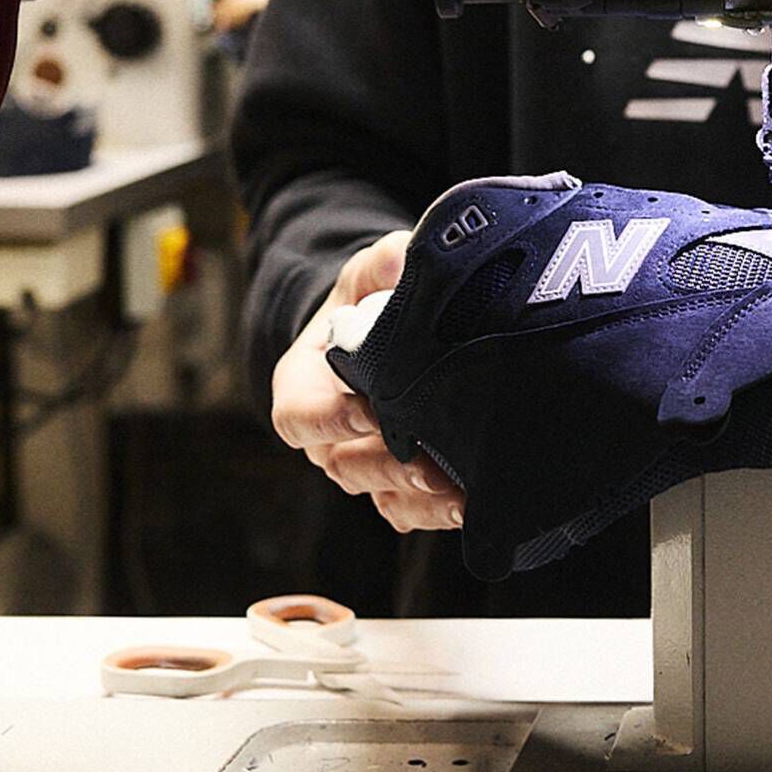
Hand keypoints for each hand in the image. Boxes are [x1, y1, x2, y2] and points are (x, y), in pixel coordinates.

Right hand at [269, 231, 465, 533]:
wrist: (392, 333)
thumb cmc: (372, 301)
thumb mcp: (369, 274)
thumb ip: (381, 264)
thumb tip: (400, 261)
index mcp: (305, 386)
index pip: (299, 416)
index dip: (327, 420)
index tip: (367, 409)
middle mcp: (329, 436)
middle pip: (343, 465)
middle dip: (385, 464)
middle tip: (426, 458)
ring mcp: (364, 465)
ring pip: (380, 495)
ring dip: (418, 496)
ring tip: (458, 487)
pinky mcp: (401, 486)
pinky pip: (410, 511)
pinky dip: (437, 511)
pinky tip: (472, 501)